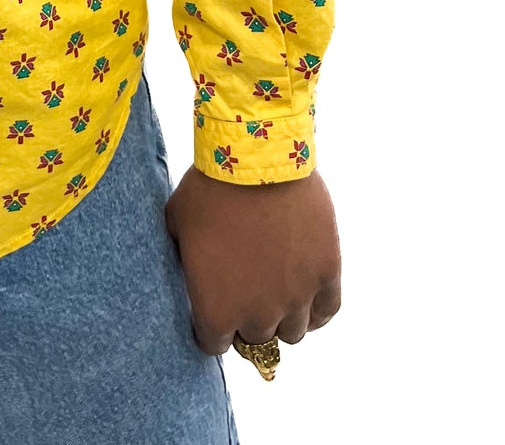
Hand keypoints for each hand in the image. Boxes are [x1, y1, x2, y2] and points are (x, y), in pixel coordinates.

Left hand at [163, 163, 340, 355]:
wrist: (256, 159)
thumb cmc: (209, 188)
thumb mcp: (177, 226)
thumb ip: (184, 259)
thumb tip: (190, 267)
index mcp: (216, 310)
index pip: (214, 344)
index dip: (211, 325)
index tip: (212, 307)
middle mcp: (259, 315)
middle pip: (255, 337)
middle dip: (246, 317)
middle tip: (244, 288)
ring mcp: (296, 297)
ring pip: (292, 332)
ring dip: (282, 316)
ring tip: (275, 289)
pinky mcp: (326, 274)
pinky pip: (327, 311)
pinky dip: (317, 309)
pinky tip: (306, 296)